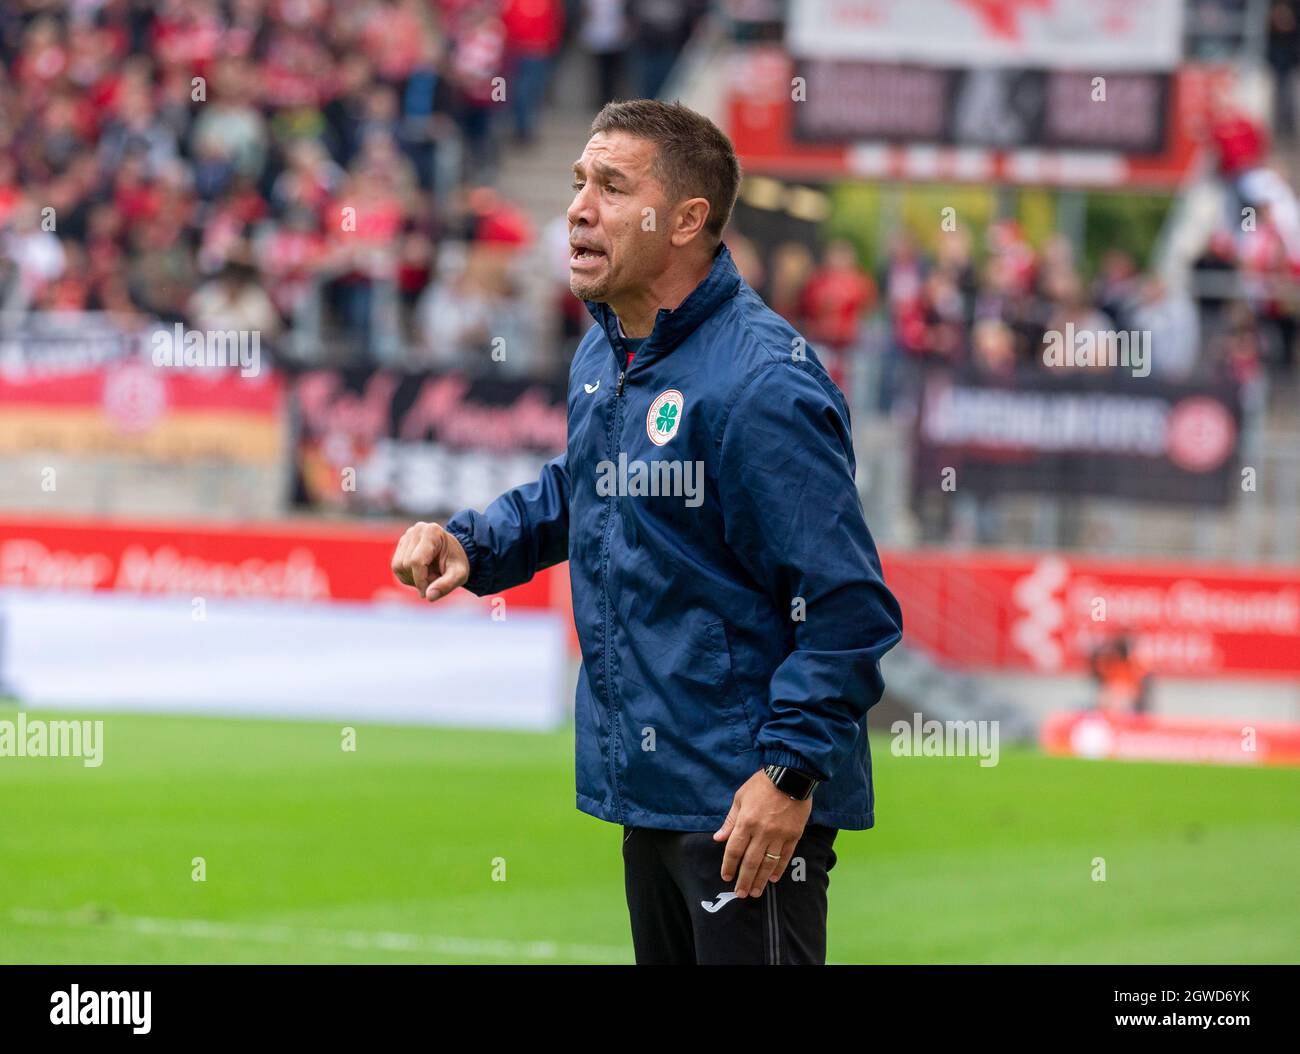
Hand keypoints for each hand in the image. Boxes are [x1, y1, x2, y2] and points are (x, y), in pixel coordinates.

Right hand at [390, 521, 469, 601]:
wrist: (454, 553)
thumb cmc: (457, 562)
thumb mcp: (459, 575)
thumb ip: (446, 585)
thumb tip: (429, 597)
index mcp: (432, 532)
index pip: (416, 561)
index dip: (420, 581)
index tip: (427, 593)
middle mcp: (417, 530)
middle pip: (406, 564)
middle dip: (419, 579)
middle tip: (435, 579)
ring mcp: (407, 536)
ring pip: (398, 566)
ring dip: (412, 578)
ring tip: (429, 575)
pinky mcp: (401, 544)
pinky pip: (396, 567)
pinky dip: (407, 576)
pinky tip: (421, 574)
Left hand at [712, 769, 811, 897]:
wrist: (790, 774)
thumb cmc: (761, 784)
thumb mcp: (740, 797)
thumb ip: (730, 820)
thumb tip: (718, 838)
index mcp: (746, 821)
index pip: (734, 850)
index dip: (729, 865)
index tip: (726, 876)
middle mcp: (762, 831)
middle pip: (751, 862)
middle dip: (744, 880)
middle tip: (740, 893)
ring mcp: (779, 835)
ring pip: (768, 863)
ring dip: (761, 880)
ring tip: (756, 892)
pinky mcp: (794, 835)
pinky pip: (785, 856)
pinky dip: (778, 869)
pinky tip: (772, 878)